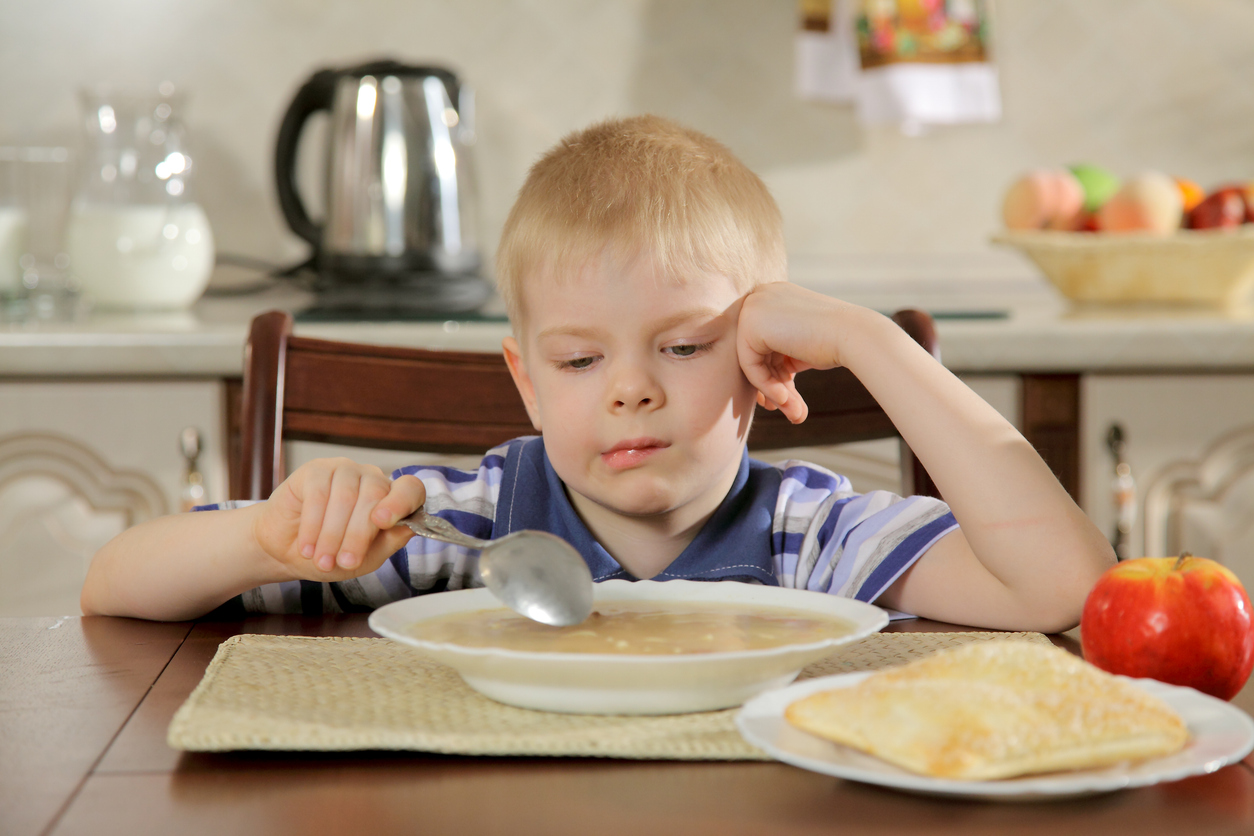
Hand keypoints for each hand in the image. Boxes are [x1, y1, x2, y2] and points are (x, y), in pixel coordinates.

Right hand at [252, 458, 424, 581]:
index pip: (411, 489)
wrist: (288, 552)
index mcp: (391, 498)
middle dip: (357, 536)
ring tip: (322, 561)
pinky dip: (313, 526)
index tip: (383, 522)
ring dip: (332, 535)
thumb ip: (391, 541)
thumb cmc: (333, 554)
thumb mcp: (367, 558)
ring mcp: (344, 471)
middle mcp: (371, 479)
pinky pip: (318, 495)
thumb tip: (410, 527)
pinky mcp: (315, 470)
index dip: (401, 502)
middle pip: (374, 497)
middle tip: (345, 562)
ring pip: (345, 498)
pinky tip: (307, 547)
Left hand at [736, 282, 849, 423]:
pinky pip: (750, 366)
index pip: (764, 343)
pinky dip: (766, 387)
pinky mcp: (750, 324)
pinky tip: (786, 401)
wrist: (856, 335)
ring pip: (753, 363)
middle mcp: (761, 296)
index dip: (775, 374)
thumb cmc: (838, 342)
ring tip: (796, 415)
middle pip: (757, 353)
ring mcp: (753, 307)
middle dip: (774, 386)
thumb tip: (765, 381)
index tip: (786, 400)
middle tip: (792, 412)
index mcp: (774, 296)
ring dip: (774, 393)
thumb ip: (781, 355)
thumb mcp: (802, 347)